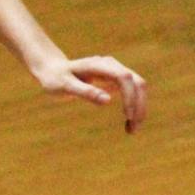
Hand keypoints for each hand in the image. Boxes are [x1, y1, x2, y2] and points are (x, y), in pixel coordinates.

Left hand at [32, 55, 147, 133]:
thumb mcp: (65, 86)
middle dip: (139, 105)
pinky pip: (133, 92)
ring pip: (139, 87)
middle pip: (137, 82)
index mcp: (100, 65)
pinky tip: (129, 123)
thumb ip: (85, 92)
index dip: (130, 96)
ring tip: (132, 130)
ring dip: (140, 108)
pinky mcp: (117, 80)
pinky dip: (135, 107)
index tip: (128, 116)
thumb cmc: (56, 78)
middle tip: (133, 129)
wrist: (54, 71)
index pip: (124, 77)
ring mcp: (116, 72)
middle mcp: (112, 65)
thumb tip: (108, 100)